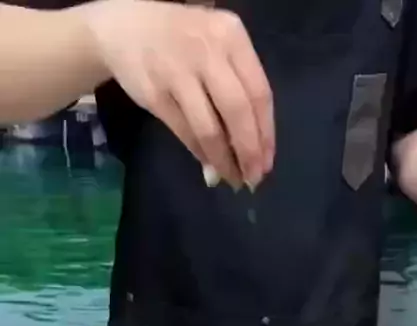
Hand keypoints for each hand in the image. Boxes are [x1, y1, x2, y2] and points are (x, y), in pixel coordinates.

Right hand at [84, 0, 273, 187]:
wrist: (124, 28)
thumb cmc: (183, 41)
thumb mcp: (217, 47)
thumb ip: (237, 88)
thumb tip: (252, 150)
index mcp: (231, 35)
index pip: (259, 93)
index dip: (266, 134)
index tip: (266, 163)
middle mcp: (207, 51)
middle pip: (238, 112)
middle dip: (249, 152)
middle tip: (252, 179)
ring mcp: (177, 72)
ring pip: (210, 129)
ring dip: (224, 160)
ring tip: (232, 178)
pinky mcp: (154, 94)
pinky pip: (185, 132)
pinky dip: (200, 153)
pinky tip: (209, 165)